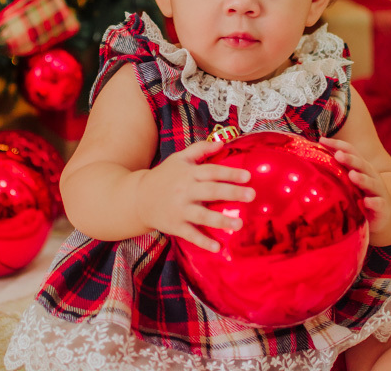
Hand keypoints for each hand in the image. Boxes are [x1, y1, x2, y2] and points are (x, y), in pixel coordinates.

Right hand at [135, 140, 254, 252]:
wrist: (138, 198)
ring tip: (240, 224)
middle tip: (252, 195)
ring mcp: (179, 210)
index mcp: (188, 173)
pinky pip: (191, 235)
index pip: (212, 171)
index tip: (248, 176)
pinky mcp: (175, 226)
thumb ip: (200, 149)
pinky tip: (218, 247)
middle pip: (211, 191)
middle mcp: (184, 191)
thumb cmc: (164, 176)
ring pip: (203, 215)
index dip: (230, 173)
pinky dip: (203, 242)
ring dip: (221, 220)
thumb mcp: (179, 158)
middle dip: (232, 193)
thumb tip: (222, 142)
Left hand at [320, 137, 390, 236]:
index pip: (350, 151)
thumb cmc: (361, 192)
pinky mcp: (382, 207)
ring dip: (362, 179)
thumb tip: (308, 155)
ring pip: (370, 183)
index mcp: (361, 166)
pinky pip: (379, 204)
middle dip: (350, 159)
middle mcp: (371, 175)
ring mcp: (378, 191)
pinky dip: (374, 203)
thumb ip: (334, 168)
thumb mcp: (348, 179)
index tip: (321, 140)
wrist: (385, 211)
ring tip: (352, 175)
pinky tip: (367, 202)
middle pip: (361, 164)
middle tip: (338, 154)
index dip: (337, 145)